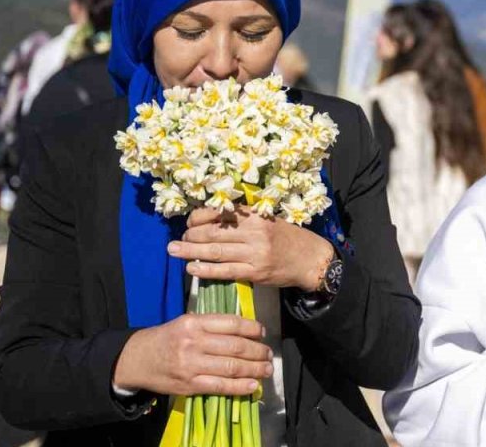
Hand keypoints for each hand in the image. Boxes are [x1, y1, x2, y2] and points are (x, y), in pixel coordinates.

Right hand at [112, 314, 271, 396]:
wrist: (137, 359)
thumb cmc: (166, 338)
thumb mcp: (186, 323)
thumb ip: (212, 325)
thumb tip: (245, 329)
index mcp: (194, 323)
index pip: (231, 323)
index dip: (252, 329)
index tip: (262, 333)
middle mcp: (193, 342)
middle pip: (236, 347)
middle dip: (258, 351)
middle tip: (268, 354)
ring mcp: (191, 365)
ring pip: (232, 367)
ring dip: (254, 369)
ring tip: (266, 369)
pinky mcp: (189, 385)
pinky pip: (220, 386)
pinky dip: (239, 387)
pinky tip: (252, 385)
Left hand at [168, 207, 334, 290]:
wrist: (311, 259)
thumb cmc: (289, 238)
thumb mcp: (269, 220)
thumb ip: (245, 219)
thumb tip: (212, 219)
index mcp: (256, 216)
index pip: (219, 213)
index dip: (199, 217)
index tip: (189, 222)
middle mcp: (254, 232)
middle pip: (213, 232)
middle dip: (190, 236)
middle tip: (176, 240)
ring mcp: (255, 253)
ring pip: (215, 251)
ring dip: (191, 251)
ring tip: (174, 251)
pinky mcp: (255, 272)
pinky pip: (225, 271)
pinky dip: (206, 270)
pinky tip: (192, 269)